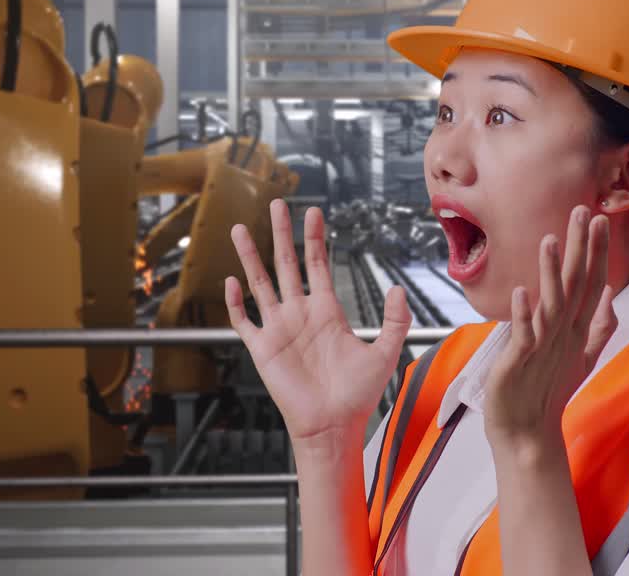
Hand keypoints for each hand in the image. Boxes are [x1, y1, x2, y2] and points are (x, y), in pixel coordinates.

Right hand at [225, 199, 411, 452]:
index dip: (315, 238)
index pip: (318, 264)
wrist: (333, 425)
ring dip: (250, 255)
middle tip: (277, 204)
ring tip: (241, 228)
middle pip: (286, 263)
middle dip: (282, 233)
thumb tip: (398, 289)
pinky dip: (236, 301)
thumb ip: (395, 321)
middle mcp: (300, 313)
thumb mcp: (385, 353)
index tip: (313, 211)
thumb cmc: (357, 394)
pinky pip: (244, 320)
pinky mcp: (263, 349)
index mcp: (327, 310)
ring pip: (260, 283)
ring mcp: (279, 329)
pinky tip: (230, 280)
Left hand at [483, 205, 616, 450]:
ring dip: (551, 273)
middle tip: (584, 213)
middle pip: (576, 286)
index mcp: (576, 330)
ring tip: (549, 240)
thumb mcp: (580, 356)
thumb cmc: (548, 391)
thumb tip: (611, 295)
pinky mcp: (520, 361)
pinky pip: (523, 334)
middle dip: (581, 249)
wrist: (527, 432)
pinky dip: (523, 314)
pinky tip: (522, 291)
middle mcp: (564, 334)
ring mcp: (543, 347)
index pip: (592, 284)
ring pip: (551, 304)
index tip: (600, 218)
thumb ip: (599, 326)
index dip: (596, 252)